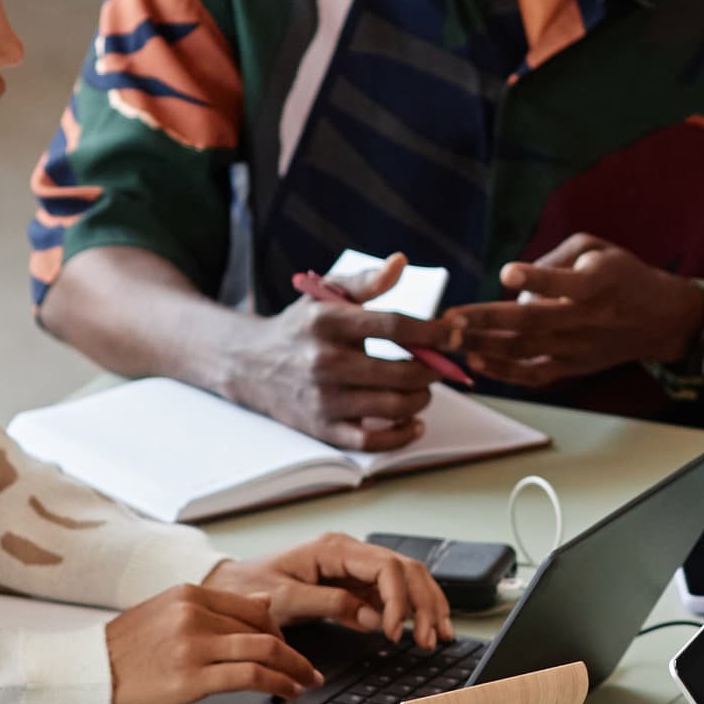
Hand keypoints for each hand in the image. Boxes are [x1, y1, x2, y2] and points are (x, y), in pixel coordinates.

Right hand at [101, 580, 318, 703]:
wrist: (87, 672)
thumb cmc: (123, 649)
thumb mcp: (167, 612)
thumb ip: (215, 606)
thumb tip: (264, 599)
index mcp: (189, 593)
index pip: (253, 605)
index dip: (279, 629)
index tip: (290, 646)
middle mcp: (194, 614)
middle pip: (263, 628)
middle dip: (292, 651)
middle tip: (307, 668)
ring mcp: (194, 645)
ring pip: (263, 650)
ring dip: (293, 668)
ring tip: (305, 681)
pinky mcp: (192, 678)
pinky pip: (249, 677)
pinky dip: (277, 684)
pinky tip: (287, 692)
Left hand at [207, 533, 455, 648]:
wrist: (231, 587)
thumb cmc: (251, 588)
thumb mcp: (285, 598)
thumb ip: (329, 605)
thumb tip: (370, 619)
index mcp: (334, 548)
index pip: (385, 566)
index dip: (399, 599)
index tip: (395, 631)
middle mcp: (350, 552)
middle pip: (405, 569)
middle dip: (424, 603)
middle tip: (430, 638)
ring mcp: (354, 568)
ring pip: (406, 579)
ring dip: (425, 606)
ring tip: (437, 635)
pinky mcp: (353, 585)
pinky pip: (391, 595)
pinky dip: (410, 612)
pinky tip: (421, 629)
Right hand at [228, 253, 455, 448]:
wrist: (249, 363)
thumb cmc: (300, 326)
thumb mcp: (324, 293)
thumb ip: (365, 280)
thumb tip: (400, 262)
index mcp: (329, 322)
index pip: (394, 326)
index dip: (433, 331)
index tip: (455, 333)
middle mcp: (325, 361)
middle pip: (400, 372)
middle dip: (432, 369)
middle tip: (439, 365)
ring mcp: (323, 398)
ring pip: (392, 406)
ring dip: (421, 399)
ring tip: (424, 389)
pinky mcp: (322, 428)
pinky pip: (371, 440)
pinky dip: (400, 436)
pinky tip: (414, 423)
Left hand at [448, 234, 703, 389]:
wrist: (660, 319)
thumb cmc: (623, 275)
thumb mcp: (596, 247)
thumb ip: (555, 257)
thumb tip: (515, 279)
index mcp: (596, 284)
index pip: (563, 283)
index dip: (536, 278)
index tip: (508, 273)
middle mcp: (585, 319)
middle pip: (531, 322)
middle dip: (487, 321)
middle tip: (450, 319)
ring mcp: (577, 348)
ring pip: (524, 350)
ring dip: (483, 346)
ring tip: (448, 339)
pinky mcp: (573, 367)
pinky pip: (533, 375)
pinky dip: (503, 372)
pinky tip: (475, 363)